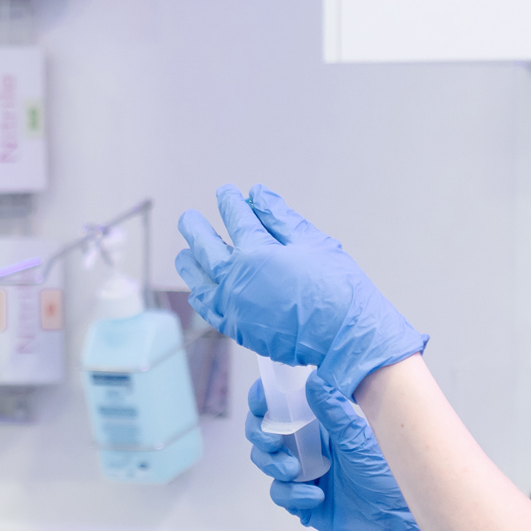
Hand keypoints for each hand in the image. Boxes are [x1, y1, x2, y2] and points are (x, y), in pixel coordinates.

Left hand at [175, 185, 426, 393]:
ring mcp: (232, 306)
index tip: (225, 193)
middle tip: (189, 217)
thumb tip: (258, 195)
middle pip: (206, 247)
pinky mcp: (237, 328)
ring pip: (199, 278)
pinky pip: (208, 308)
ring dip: (191, 262)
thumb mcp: (313, 242)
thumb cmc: (336, 288)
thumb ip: (280, 218)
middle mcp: (236, 279)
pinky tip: (199, 288)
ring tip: (186, 252)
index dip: (229, 202)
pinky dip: (201, 294)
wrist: (345, 337)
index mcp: (256, 253)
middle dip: (196, 228)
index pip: (236, 219)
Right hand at [244, 372, 446, 530]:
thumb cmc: (387, 479)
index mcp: (321, 426)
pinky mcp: (300, 500)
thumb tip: (315, 381)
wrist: (394, 524)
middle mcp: (309, 447)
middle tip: (271, 442)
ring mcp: (303, 474)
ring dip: (273, 464)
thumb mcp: (358, 441)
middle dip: (261, 435)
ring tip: (294, 471)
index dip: (265, 401)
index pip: (283, 406)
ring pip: (267, 462)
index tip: (261, 401)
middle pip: (265, 433)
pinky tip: (315, 496)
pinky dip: (292, 494)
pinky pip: (279, 493)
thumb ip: (333, 414)